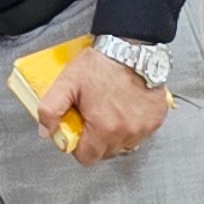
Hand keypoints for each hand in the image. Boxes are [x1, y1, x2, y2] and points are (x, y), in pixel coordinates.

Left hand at [41, 47, 170, 163]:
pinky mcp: (156, 119)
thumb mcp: (67, 82)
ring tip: (111, 111)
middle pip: (106, 152)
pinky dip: (132, 125)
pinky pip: (141, 133)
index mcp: (104, 128)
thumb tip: (47, 132)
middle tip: (94, 116)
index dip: (79, 146)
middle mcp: (127, 132)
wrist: (132, 46)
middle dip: (96, 140)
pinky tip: (126, 107)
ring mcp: (144, 127)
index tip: (79, 130)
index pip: (87, 157)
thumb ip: (51, 109)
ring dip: (115, 134)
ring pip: (124, 145)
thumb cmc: (101, 63)